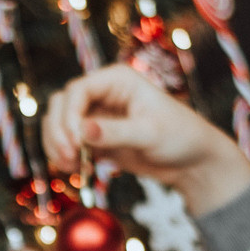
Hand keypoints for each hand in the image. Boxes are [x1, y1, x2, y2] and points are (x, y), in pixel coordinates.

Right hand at [42, 64, 249, 215]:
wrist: (192, 161)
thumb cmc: (180, 137)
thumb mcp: (149, 134)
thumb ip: (115, 133)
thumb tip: (83, 133)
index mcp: (117, 80)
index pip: (77, 90)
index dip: (68, 115)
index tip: (74, 142)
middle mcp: (103, 93)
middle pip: (61, 105)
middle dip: (58, 131)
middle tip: (69, 157)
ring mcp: (97, 115)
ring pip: (59, 123)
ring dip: (57, 144)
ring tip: (71, 167)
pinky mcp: (96, 138)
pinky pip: (68, 142)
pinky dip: (64, 155)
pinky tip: (75, 170)